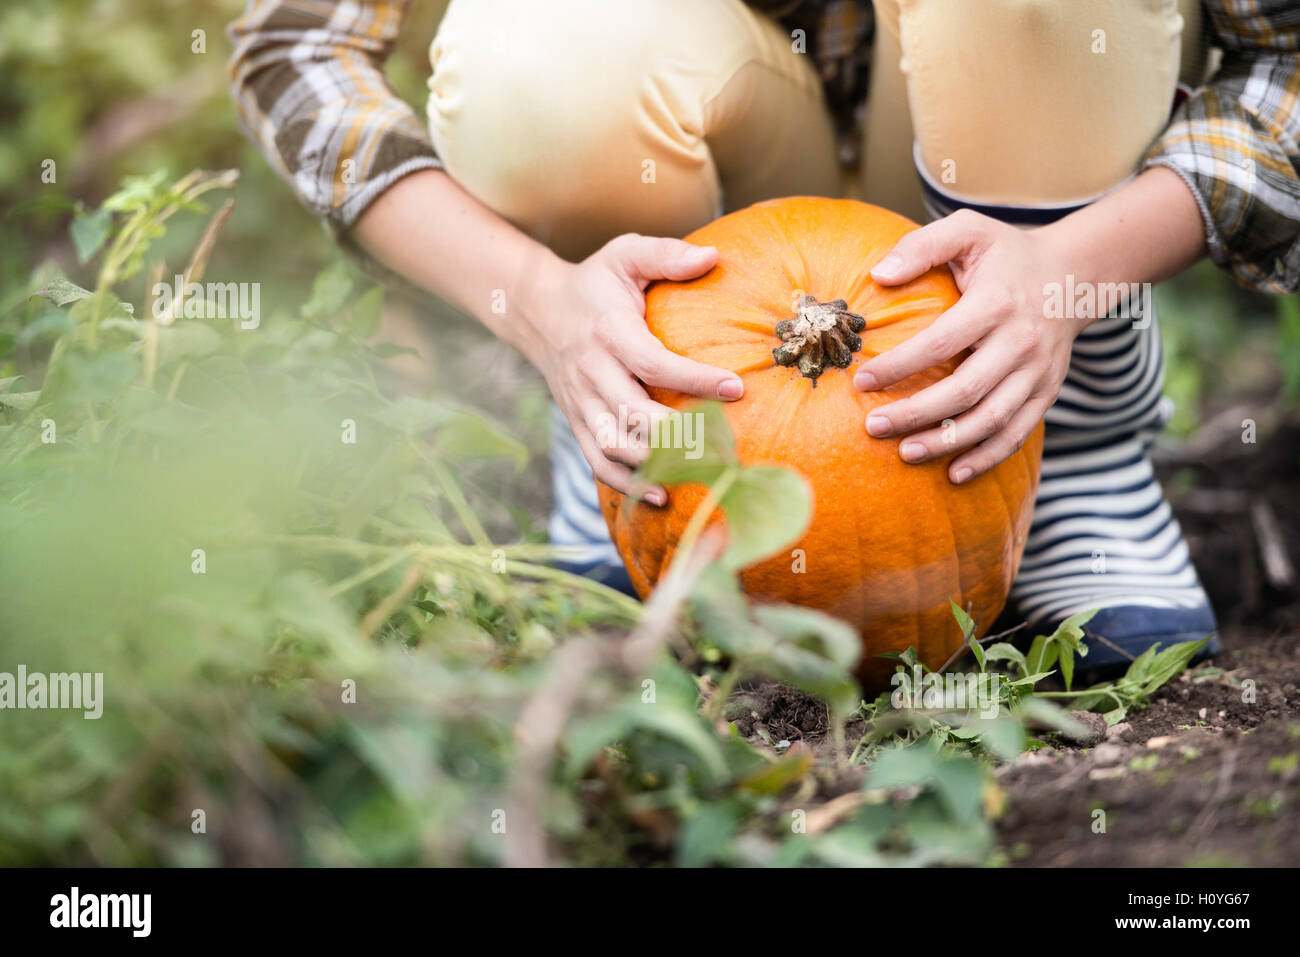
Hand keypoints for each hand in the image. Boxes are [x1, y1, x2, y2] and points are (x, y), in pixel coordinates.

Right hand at [528, 233, 743, 502]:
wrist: (537, 310)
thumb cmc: (596, 283)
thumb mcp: (626, 255)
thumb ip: (666, 254)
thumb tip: (713, 256)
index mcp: (608, 332)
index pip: (652, 362)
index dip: (693, 379)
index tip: (735, 387)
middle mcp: (591, 371)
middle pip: (633, 413)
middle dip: (680, 433)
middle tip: (726, 443)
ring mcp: (581, 402)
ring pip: (614, 444)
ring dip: (656, 464)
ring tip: (701, 472)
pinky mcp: (576, 422)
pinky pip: (597, 461)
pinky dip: (626, 483)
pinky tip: (660, 496)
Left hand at [854, 209, 1087, 483]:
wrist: (1073, 275)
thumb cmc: (1007, 254)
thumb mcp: (968, 229)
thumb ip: (922, 246)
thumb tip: (878, 274)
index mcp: (996, 304)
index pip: (940, 343)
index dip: (899, 365)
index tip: (861, 380)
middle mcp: (1021, 343)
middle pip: (964, 390)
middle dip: (915, 414)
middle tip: (873, 427)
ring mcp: (1038, 372)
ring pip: (991, 419)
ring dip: (947, 442)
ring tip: (906, 453)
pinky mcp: (1047, 392)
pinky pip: (1018, 433)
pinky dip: (988, 458)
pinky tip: (954, 473)